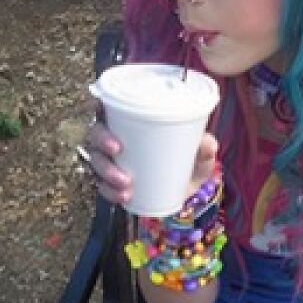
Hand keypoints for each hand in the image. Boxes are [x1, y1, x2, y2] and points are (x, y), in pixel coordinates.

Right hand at [84, 104, 218, 207]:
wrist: (187, 191)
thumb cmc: (190, 160)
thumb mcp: (201, 154)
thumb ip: (205, 147)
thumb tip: (207, 143)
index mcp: (133, 120)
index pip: (107, 106)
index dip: (100, 107)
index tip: (109, 109)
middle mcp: (117, 137)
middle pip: (95, 131)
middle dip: (102, 140)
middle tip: (117, 150)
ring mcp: (113, 161)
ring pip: (96, 160)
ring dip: (106, 171)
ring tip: (125, 183)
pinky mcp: (113, 183)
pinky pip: (102, 186)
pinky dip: (109, 192)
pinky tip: (122, 196)